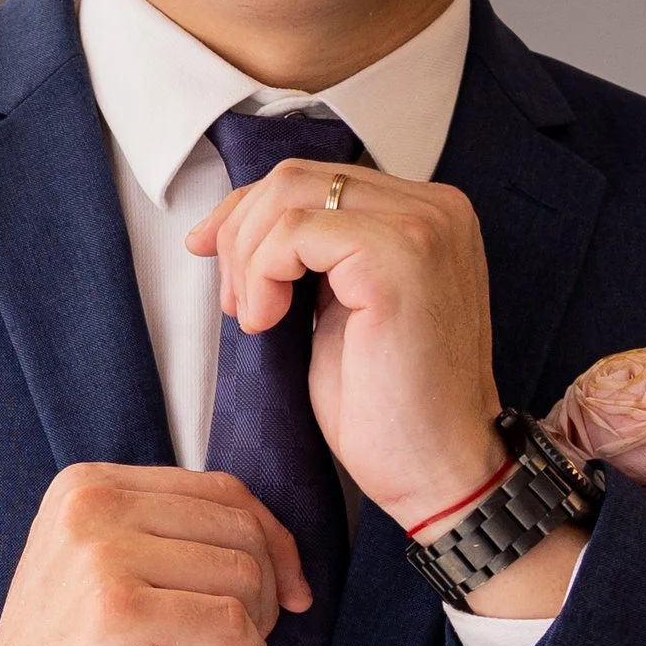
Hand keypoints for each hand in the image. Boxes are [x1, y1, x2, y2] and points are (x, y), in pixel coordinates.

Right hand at [0, 464, 308, 645]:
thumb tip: (283, 547)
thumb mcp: (116, 580)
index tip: (285, 600)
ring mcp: (100, 555)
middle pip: (241, 530)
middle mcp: (90, 504)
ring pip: (244, 575)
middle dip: (262, 599)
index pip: (223, 490)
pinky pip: (230, 624)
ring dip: (248, 638)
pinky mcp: (116, 612)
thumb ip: (174, 542)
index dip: (274, 545)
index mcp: (87, 485)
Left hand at [186, 160, 506, 532]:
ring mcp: (423, 227)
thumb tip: (236, 225)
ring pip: (289, 195)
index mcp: (425, 214)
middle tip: (235, 305)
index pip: (315, 177)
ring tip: (254, 319)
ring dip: (247, 258)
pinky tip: (267, 324)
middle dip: (240, 235)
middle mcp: (436, 207)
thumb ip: (313, 259)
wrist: (438, 469)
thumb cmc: (389, 408)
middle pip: (295, 176)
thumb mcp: (338, 311)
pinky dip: (262, 275)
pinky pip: (295, 233)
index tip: (206, 251)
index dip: (247, 211)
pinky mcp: (399, 258)